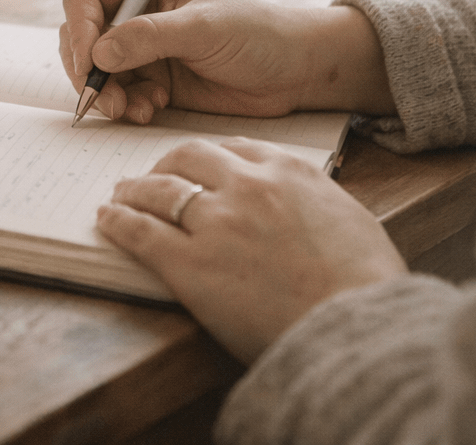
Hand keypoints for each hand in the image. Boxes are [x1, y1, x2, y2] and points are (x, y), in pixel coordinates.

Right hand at [59, 0, 394, 123]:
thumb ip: (151, 36)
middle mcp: (137, 14)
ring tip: (132, 109)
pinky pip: (118, 95)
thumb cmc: (258, 33)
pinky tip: (150, 109)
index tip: (88, 59)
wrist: (294, 72)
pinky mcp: (152, 82)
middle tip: (104, 97)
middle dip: (87, 70)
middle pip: (81, 38)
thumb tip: (99, 53)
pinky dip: (125, 106)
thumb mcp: (205, 28)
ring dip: (106, 93)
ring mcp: (142, 51)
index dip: (79, 27)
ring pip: (96, 72)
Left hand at [97, 138, 407, 363]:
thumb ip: (313, 201)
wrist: (358, 327)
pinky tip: (107, 219)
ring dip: (134, 190)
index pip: (234, 148)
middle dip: (165, 165)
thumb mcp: (348, 219)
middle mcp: (247, 186)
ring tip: (120, 194)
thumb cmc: (367, 284)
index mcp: (288, 171)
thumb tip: (299, 207)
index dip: (208, 157)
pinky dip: (119, 222)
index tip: (197, 164)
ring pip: (158, 190)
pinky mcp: (190, 266)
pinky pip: (141, 233)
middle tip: (152, 176)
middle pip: (188, 158)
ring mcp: (215, 223)